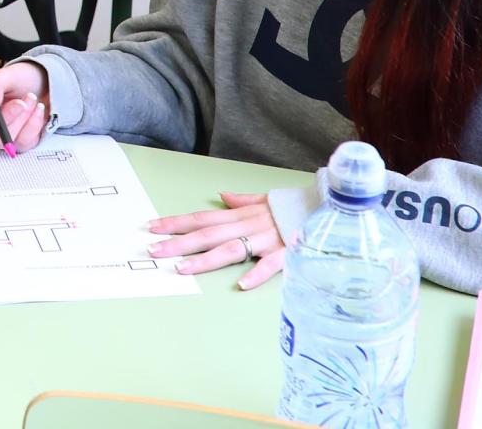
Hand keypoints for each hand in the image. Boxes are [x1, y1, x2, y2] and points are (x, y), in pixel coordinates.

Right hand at [0, 59, 51, 151]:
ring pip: (3, 140)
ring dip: (22, 118)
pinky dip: (33, 124)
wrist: (47, 84)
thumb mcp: (6, 75)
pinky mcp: (18, 143)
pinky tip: (37, 110)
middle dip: (5, 117)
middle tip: (20, 102)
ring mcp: (0, 136)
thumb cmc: (22, 79)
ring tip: (30, 98)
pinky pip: (22, 143)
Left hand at [147, 192, 285, 288]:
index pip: (202, 218)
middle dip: (178, 242)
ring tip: (182, 268)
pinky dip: (257, 274)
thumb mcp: (265, 199)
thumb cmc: (295, 205)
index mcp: (241, 215)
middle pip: (207, 234)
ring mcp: (266, 239)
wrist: (329, 205)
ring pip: (230, 249)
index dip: (176, 223)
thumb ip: (242, 200)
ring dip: (204, 259)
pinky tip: (241, 285)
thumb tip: (223, 196)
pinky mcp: (286, 252)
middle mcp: (248, 225)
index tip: (152, 227)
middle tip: (154, 250)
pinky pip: (271, 264)